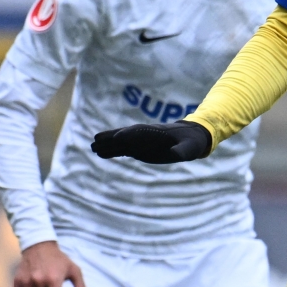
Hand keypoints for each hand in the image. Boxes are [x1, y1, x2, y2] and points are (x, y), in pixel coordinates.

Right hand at [91, 122, 212, 163]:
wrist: (191, 137)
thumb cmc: (192, 142)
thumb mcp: (191, 147)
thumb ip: (183, 151)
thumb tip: (175, 154)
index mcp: (156, 133)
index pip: (139, 132)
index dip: (129, 135)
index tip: (117, 138)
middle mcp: (146, 136)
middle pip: (125, 135)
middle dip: (112, 138)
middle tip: (96, 141)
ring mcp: (141, 142)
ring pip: (121, 143)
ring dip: (108, 145)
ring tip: (93, 147)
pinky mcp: (140, 148)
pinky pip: (123, 149)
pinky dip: (113, 151)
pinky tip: (101, 153)